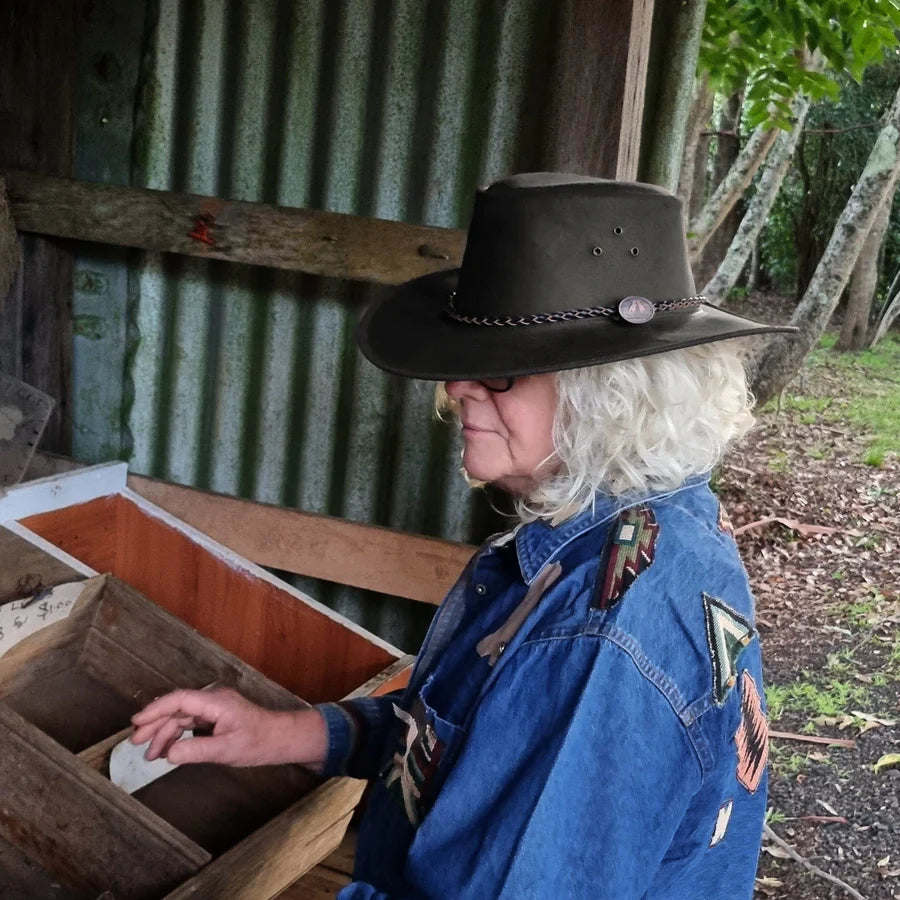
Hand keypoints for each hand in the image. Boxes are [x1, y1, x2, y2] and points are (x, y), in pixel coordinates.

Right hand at [130, 687, 327, 768]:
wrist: (280, 739)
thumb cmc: (258, 742)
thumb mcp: (227, 750)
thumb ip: (196, 751)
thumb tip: (169, 753)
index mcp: (216, 702)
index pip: (180, 700)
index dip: (156, 709)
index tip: (137, 722)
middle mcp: (213, 700)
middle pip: (177, 707)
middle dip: (154, 724)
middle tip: (135, 743)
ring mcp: (214, 708)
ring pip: (182, 716)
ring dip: (164, 733)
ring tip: (150, 754)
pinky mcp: (215, 717)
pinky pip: (190, 722)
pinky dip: (177, 735)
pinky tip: (168, 749)